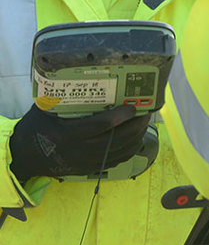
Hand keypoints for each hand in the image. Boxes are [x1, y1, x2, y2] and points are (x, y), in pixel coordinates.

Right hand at [9, 104, 150, 182]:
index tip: (133, 107)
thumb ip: (64, 96)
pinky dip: (129, 150)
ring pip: (118, 153)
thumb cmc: (37, 127)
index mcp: (67, 134)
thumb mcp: (45, 108)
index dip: (120, 117)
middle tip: (146, 113)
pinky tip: (136, 139)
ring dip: (136, 138)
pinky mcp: (89, 169)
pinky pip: (115, 161)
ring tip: (143, 123)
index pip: (100, 126)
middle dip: (135, 126)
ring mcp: (84, 163)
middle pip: (115, 140)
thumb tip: (86, 75)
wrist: (26, 156)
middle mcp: (78, 151)